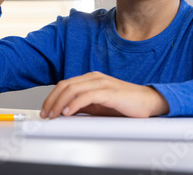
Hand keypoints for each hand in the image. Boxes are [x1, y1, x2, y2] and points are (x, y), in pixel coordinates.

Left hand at [40, 72, 169, 118]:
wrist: (147, 102)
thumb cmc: (125, 104)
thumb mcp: (98, 106)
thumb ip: (83, 106)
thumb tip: (64, 112)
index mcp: (91, 79)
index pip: (65, 84)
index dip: (51, 97)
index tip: (45, 110)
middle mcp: (95, 78)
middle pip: (65, 85)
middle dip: (51, 100)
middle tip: (46, 114)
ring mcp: (102, 83)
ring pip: (73, 89)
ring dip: (59, 103)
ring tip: (54, 115)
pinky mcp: (109, 92)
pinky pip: (87, 96)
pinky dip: (74, 104)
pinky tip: (68, 112)